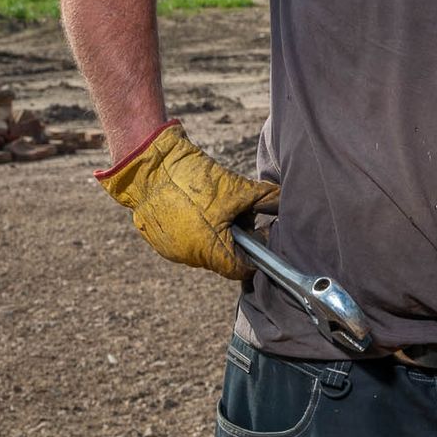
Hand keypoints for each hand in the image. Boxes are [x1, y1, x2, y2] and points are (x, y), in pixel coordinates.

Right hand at [95, 121, 278, 279]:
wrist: (151, 167)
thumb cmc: (194, 180)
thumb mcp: (237, 188)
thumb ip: (267, 199)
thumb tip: (285, 203)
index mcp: (210, 250)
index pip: (240, 269)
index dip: (255, 255)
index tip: (261, 235)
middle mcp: (189, 256)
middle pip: (223, 258)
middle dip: (237, 239)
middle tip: (242, 214)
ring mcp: (171, 249)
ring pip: (204, 248)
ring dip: (216, 233)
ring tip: (219, 207)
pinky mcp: (159, 238)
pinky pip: (186, 240)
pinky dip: (197, 228)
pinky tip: (199, 206)